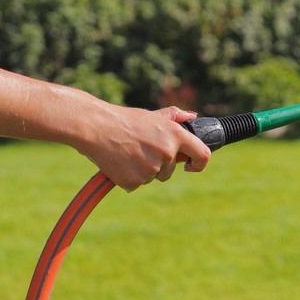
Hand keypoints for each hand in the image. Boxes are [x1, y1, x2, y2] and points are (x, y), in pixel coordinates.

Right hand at [76, 105, 211, 191]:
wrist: (96, 128)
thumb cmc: (125, 120)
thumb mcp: (153, 115)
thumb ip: (175, 117)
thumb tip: (193, 117)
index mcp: (175, 136)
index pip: (202, 155)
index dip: (199, 164)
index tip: (191, 166)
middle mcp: (167, 153)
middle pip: (170, 170)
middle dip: (159, 164)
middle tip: (140, 149)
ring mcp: (151, 169)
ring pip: (153, 177)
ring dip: (144, 170)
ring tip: (128, 153)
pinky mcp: (135, 181)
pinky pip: (137, 184)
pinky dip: (129, 177)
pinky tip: (120, 162)